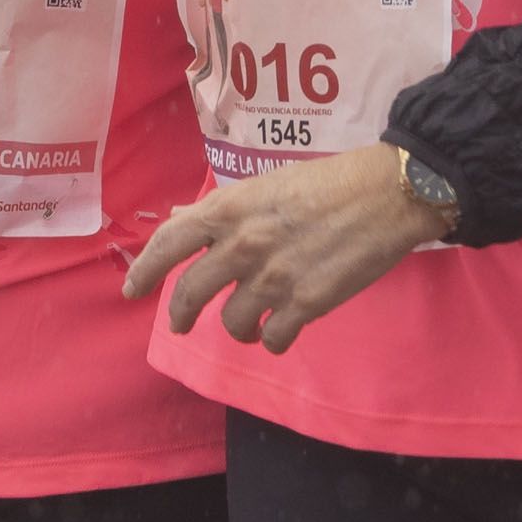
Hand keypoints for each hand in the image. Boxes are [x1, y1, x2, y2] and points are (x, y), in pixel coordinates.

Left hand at [122, 145, 450, 353]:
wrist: (388, 194)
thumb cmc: (330, 181)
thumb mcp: (266, 184)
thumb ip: (221, 209)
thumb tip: (177, 218)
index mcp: (231, 209)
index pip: (169, 243)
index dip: (145, 270)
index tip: (132, 290)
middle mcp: (243, 244)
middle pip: (190, 293)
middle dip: (181, 314)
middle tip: (181, 324)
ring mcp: (273, 278)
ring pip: (232, 323)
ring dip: (237, 329)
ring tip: (250, 326)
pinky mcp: (306, 304)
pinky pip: (273, 339)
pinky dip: (273, 340)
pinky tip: (281, 332)